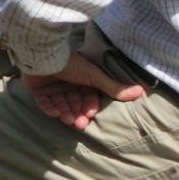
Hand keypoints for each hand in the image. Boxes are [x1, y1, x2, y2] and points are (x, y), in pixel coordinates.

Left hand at [21, 54, 145, 131]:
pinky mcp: (37, 90)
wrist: (43, 55)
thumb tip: (141, 92)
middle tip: (80, 124)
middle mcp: (67, 84)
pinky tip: (55, 112)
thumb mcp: (94, 76)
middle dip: (78, 114)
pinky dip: (49, 109)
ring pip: (61, 105)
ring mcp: (52, 87)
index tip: (91, 114)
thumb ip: (114, 87)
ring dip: (66, 114)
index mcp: (82, 80)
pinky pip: (43, 103)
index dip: (90, 107)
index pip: (88, 98)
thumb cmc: (71, 64)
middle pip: (75, 104)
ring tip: (68, 119)